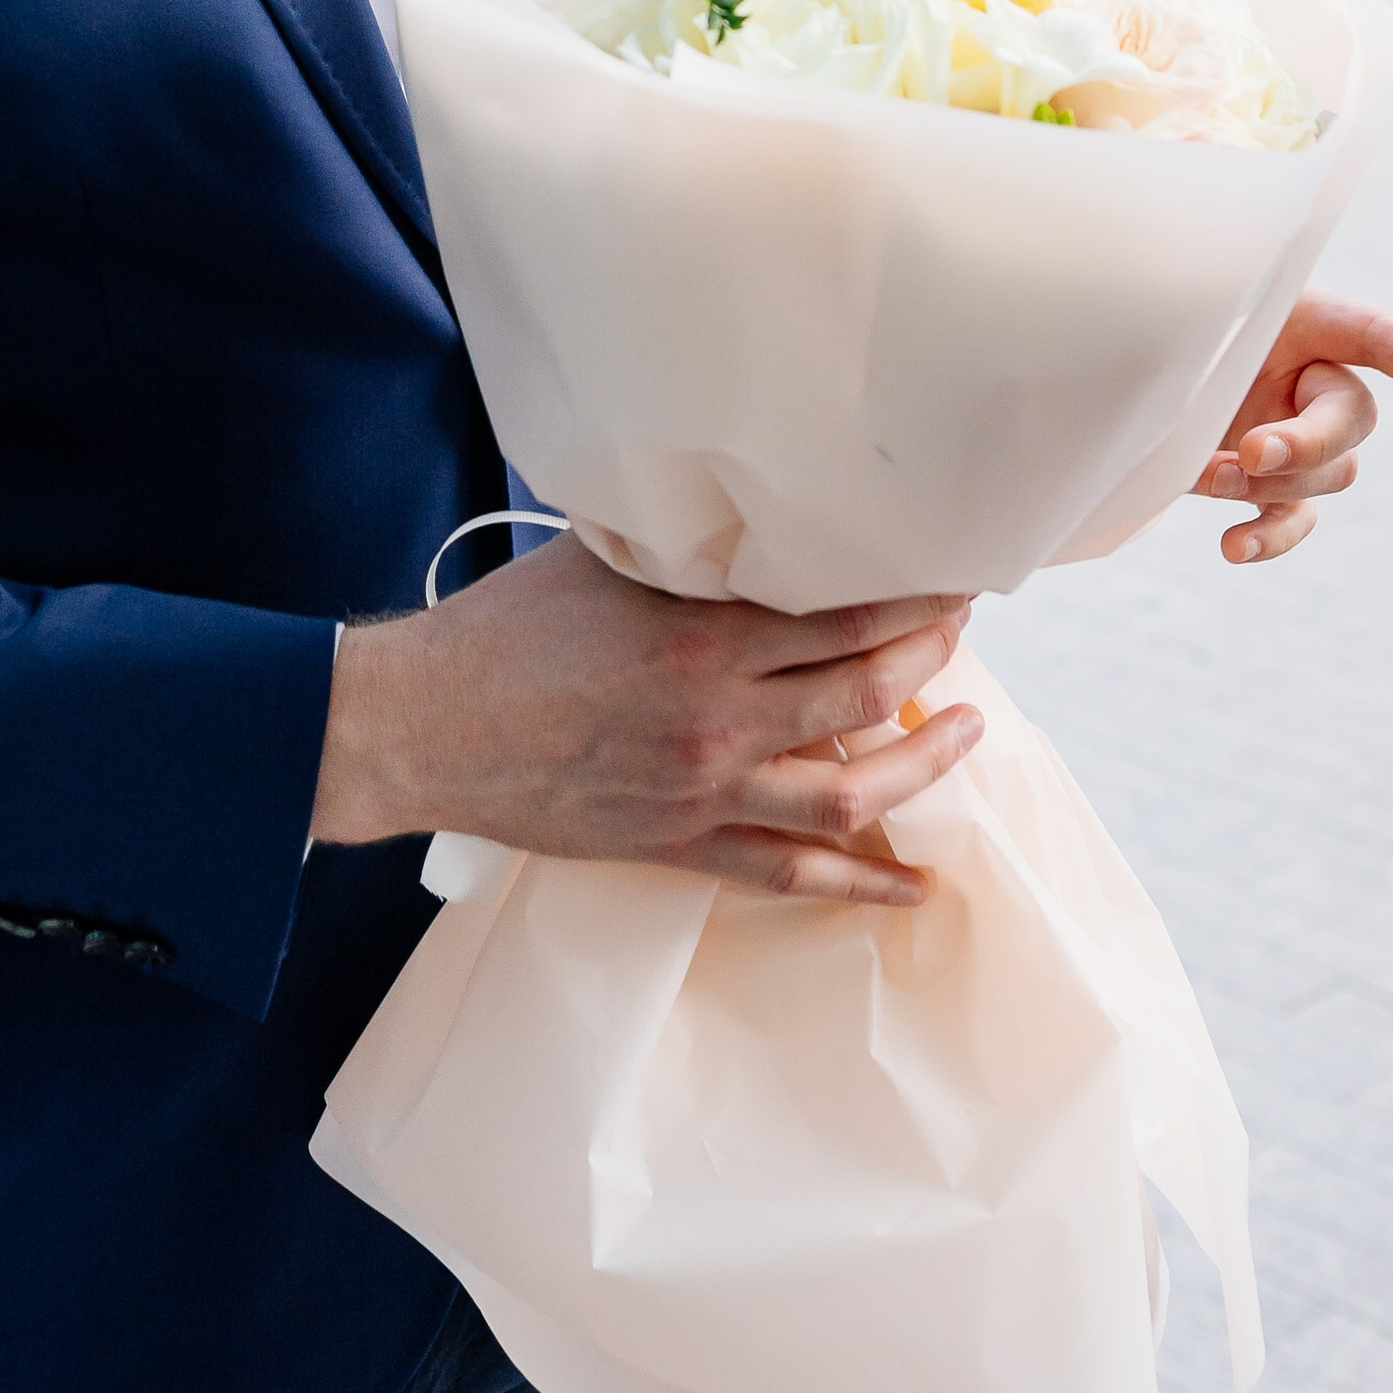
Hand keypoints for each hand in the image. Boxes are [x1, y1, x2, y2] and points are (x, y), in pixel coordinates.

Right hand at [310, 529, 979, 904]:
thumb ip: (681, 542)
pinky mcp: (681, 845)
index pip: (847, 613)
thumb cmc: (502, 629)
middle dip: (933, 657)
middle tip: (959, 629)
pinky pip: (792, 873)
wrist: (425, 727)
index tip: (949, 573)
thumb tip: (744, 510)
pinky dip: (862, 881)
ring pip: (853, 792)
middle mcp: (720, 718)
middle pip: (870, 691)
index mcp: (704, 637)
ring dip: (925, 761)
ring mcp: (706, 791)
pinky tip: (913, 882)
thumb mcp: (599, 556)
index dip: (914, 594)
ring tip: (966, 732)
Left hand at [1196, 289, 1392, 563]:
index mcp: (1313, 323)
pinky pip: (1292, 522)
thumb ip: (1216, 344)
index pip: (1383, 337)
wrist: (1148, 362)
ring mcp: (1304, 442)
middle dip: (1305, 444)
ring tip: (1205, 474)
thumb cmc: (1177, 321)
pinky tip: (1232, 546)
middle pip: (1353, 423)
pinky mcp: (1274, 487)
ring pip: (1326, 477)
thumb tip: (1227, 421)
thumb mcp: (1198, 317)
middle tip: (1249, 449)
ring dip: (1266, 484)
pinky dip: (1267, 539)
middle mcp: (1320, 385)